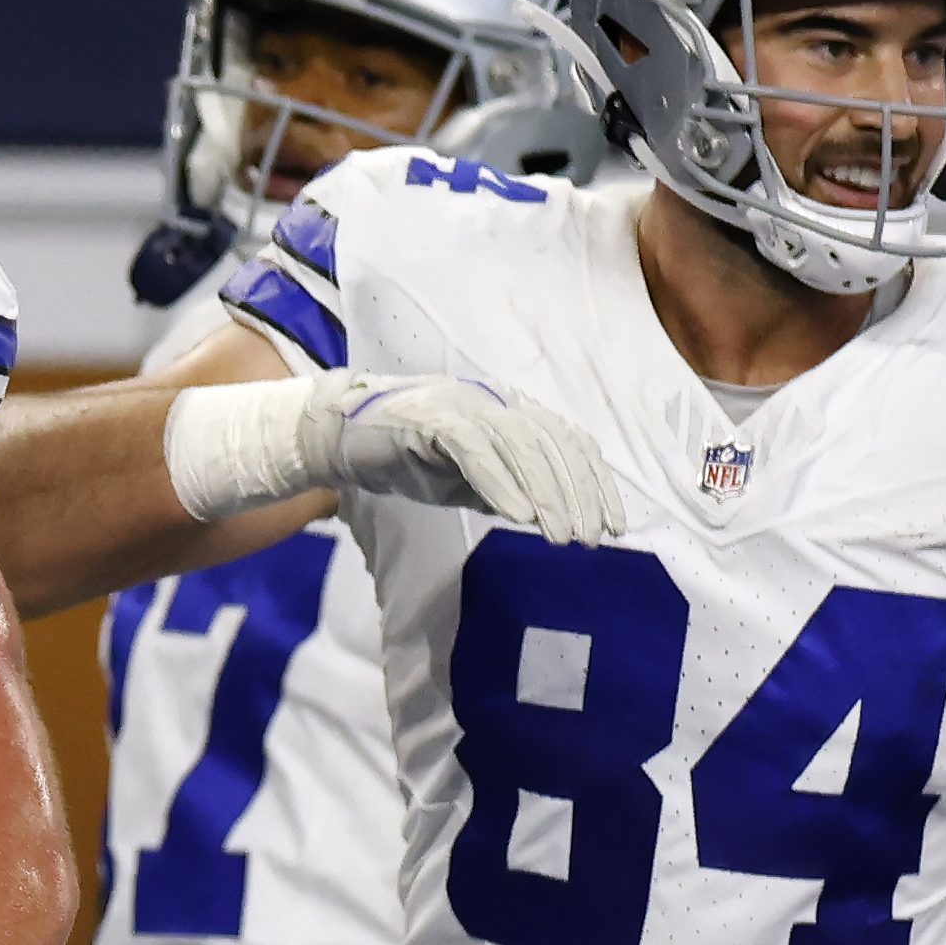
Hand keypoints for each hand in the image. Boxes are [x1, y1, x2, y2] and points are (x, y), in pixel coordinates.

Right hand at [164, 369, 628, 545]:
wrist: (332, 436)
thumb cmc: (402, 458)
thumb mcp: (464, 479)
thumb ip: (506, 488)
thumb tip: (553, 517)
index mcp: (506, 414)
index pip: (564, 444)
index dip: (594, 484)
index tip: (613, 527)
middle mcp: (492, 404)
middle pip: (552, 446)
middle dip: (579, 496)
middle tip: (594, 540)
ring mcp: (462, 408)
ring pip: (522, 448)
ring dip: (547, 495)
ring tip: (563, 537)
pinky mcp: (431, 420)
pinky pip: (477, 452)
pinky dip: (503, 484)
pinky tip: (521, 517)